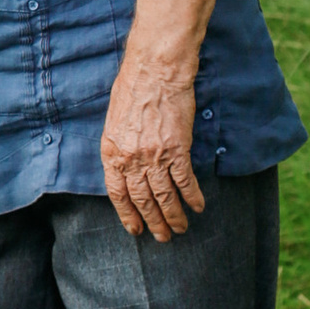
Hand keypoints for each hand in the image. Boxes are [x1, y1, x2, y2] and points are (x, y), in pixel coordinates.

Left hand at [100, 49, 207, 238]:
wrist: (155, 71)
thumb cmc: (132, 88)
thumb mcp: (114, 120)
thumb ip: (119, 146)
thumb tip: (126, 166)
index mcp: (111, 151)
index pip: (117, 193)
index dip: (127, 214)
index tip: (135, 229)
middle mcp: (131, 158)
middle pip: (142, 200)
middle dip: (153, 222)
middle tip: (162, 237)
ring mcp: (154, 155)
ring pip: (164, 196)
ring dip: (173, 216)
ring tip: (180, 229)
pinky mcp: (177, 149)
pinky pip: (185, 181)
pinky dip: (192, 197)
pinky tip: (198, 207)